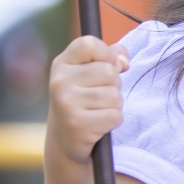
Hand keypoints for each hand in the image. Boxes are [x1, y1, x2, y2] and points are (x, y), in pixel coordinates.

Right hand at [47, 34, 129, 163]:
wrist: (65, 140)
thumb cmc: (84, 100)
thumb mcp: (89, 74)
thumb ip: (109, 57)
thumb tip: (122, 60)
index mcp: (62, 63)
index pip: (90, 44)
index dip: (106, 54)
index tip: (106, 66)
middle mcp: (60, 81)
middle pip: (109, 72)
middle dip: (114, 86)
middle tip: (99, 97)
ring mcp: (66, 102)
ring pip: (114, 96)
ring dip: (114, 105)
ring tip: (97, 111)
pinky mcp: (77, 124)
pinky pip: (115, 116)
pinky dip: (113, 121)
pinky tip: (98, 125)